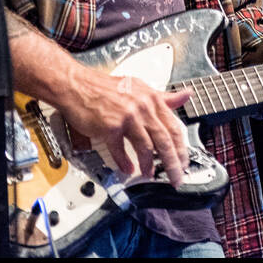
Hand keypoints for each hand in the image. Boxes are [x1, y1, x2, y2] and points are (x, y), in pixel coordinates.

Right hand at [61, 66, 191, 187]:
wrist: (76, 85)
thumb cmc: (104, 88)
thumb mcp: (139, 88)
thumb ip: (164, 97)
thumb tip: (186, 95)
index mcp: (151, 99)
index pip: (174, 127)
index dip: (182, 149)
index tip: (184, 162)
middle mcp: (142, 107)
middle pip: (164, 141)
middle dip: (172, 164)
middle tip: (176, 178)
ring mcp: (126, 116)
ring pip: (146, 147)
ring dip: (149, 165)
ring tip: (149, 174)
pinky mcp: (110, 126)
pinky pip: (120, 151)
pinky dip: (124, 163)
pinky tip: (127, 169)